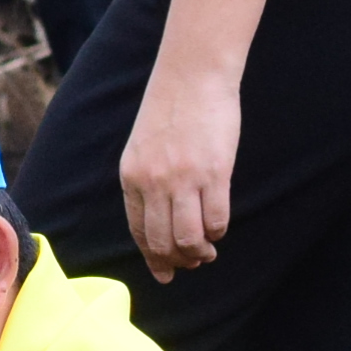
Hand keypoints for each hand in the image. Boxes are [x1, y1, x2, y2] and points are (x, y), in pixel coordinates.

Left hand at [117, 60, 241, 278]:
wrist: (192, 77)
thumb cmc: (170, 112)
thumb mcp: (142, 149)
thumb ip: (146, 183)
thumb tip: (158, 221)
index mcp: (131, 178)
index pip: (140, 232)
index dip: (153, 258)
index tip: (165, 273)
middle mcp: (153, 183)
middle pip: (163, 242)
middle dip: (177, 262)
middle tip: (192, 264)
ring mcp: (183, 179)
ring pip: (189, 238)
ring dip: (200, 253)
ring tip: (207, 252)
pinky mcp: (213, 173)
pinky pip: (216, 219)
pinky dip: (218, 231)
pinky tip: (219, 228)